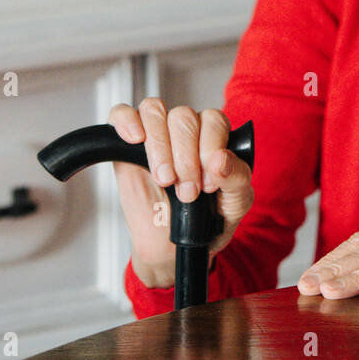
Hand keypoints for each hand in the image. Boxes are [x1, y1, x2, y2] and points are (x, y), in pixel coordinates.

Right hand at [108, 98, 253, 288]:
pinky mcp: (127, 146)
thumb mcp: (236, 202)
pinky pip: (122, 114)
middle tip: (187, 191)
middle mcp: (186, 131)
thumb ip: (236, 178)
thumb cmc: (209, 220)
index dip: (210, 148)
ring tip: (165, 179)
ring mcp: (156, 136)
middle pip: (183, 117)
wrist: (175, 248)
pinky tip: (136, 139)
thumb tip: (220, 160)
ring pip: (154, 111)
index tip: (208, 182)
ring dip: (160, 146)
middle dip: (185, 157)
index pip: (213, 120)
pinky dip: (127, 120)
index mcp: (215, 137)